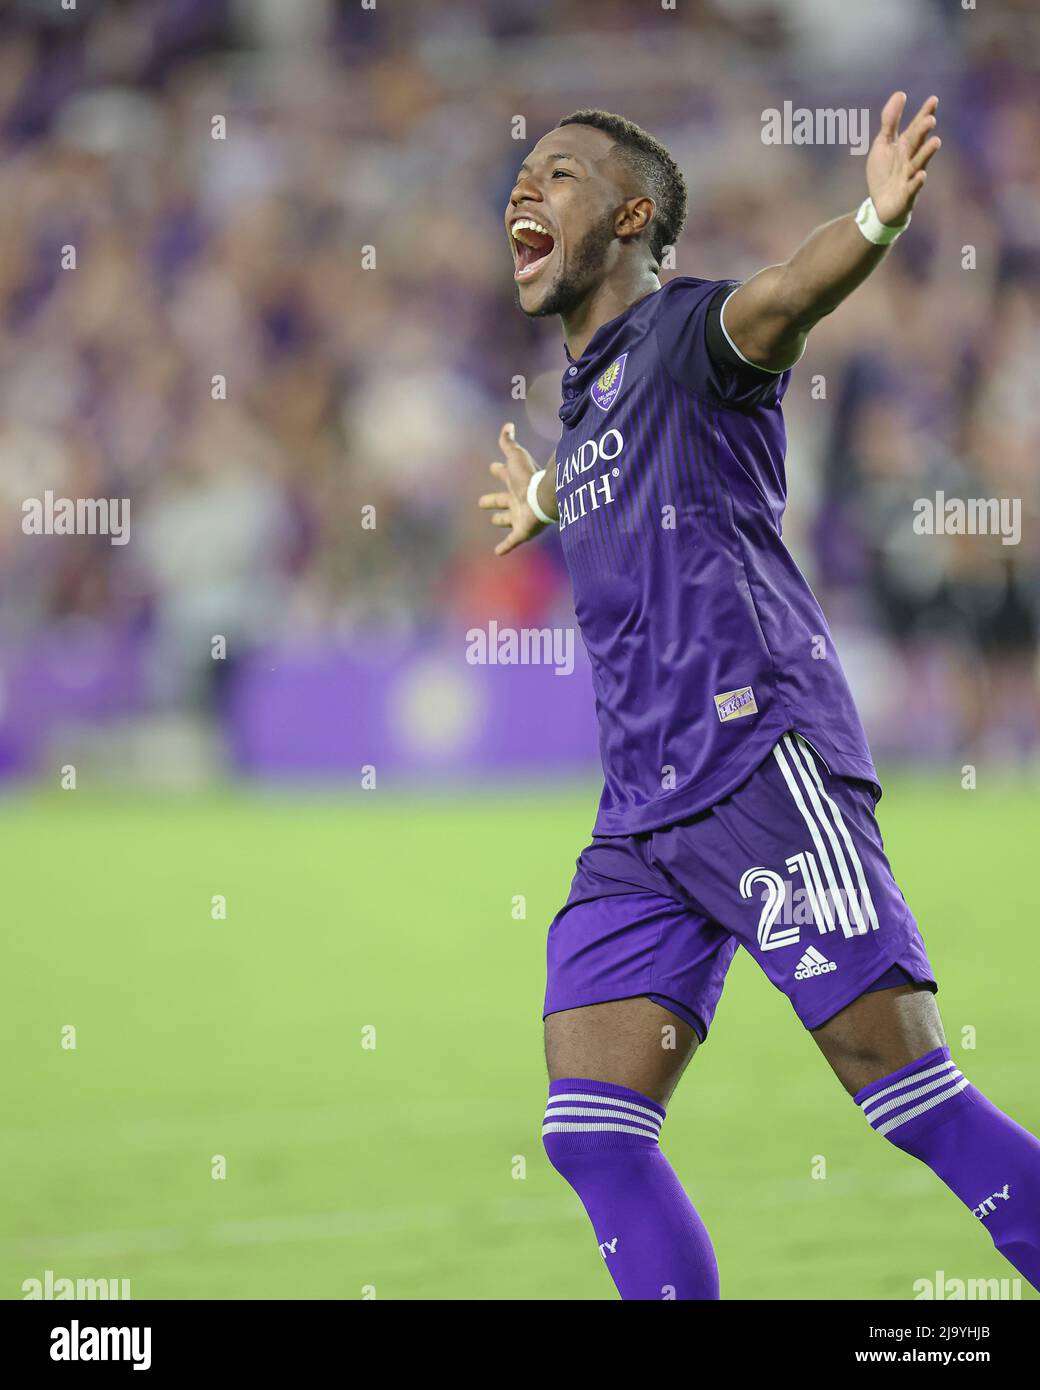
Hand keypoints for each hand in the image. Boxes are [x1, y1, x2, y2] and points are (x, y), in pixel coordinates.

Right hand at [478, 422, 546, 555]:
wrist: (543, 497)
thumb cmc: (528, 477)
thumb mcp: (516, 457)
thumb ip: (509, 443)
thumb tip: (508, 425)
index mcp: (515, 482)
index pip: (504, 474)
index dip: (498, 470)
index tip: (492, 467)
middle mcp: (517, 499)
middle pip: (503, 499)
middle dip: (493, 499)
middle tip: (482, 501)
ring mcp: (520, 516)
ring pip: (508, 518)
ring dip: (501, 520)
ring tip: (494, 521)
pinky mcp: (522, 531)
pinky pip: (512, 541)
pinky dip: (505, 546)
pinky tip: (497, 553)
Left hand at [867, 92, 940, 226]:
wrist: (880, 206)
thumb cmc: (884, 173)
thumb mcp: (883, 144)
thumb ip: (890, 121)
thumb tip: (900, 93)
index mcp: (905, 146)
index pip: (916, 127)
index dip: (924, 114)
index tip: (933, 99)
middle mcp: (910, 159)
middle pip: (917, 143)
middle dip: (924, 132)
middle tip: (930, 119)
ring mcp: (910, 176)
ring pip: (919, 163)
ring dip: (927, 153)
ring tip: (936, 141)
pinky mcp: (906, 195)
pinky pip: (912, 188)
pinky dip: (917, 182)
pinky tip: (922, 175)